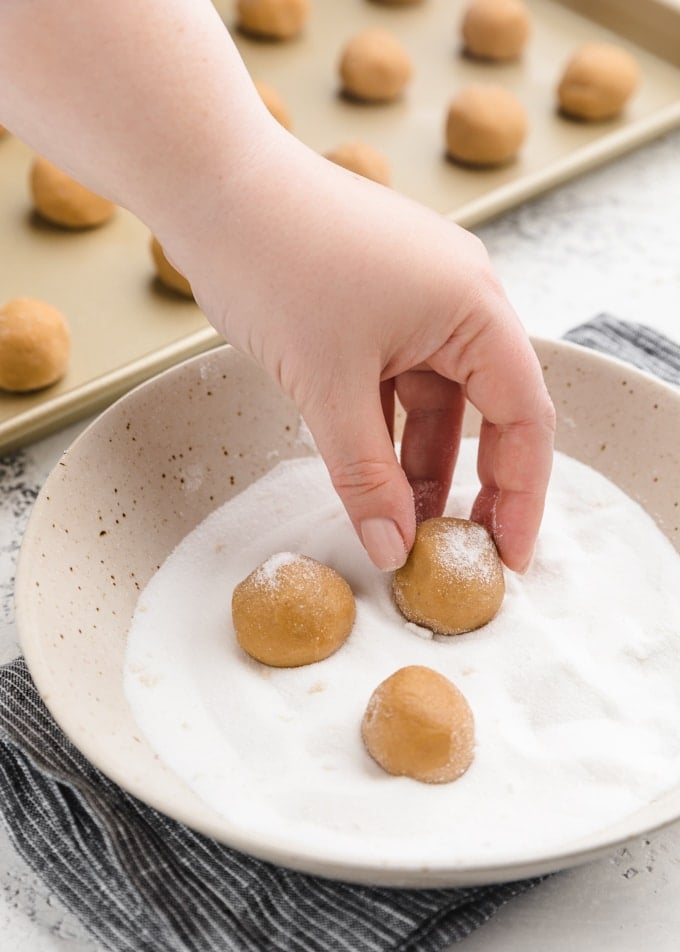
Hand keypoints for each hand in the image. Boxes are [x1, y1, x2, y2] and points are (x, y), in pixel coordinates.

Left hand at [168, 131, 555, 573]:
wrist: (210, 181)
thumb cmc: (276, 262)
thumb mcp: (327, 386)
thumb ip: (364, 475)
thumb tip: (391, 548)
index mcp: (474, 308)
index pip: (524, 417)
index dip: (522, 494)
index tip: (507, 557)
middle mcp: (461, 299)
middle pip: (487, 411)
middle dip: (470, 485)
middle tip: (454, 551)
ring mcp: (420, 297)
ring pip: (436, 400)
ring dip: (420, 463)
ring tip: (401, 527)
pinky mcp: (379, 300)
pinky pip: (399, 378)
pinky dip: (387, 427)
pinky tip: (372, 474)